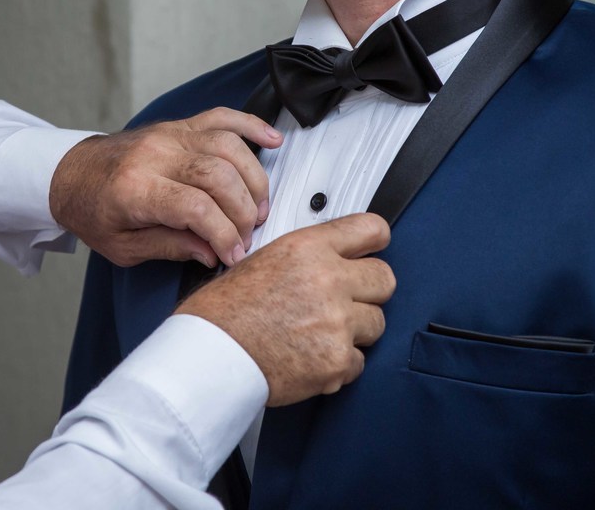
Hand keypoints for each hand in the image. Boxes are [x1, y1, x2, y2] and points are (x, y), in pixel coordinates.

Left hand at [49, 108, 282, 267]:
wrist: (70, 174)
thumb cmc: (93, 210)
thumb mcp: (123, 246)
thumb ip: (171, 247)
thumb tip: (212, 252)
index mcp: (137, 189)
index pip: (197, 209)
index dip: (223, 235)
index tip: (232, 254)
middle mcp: (156, 155)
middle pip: (219, 177)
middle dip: (243, 212)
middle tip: (246, 235)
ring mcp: (170, 134)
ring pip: (228, 146)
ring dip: (253, 179)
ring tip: (257, 207)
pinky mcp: (179, 125)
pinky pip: (222, 117)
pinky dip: (251, 126)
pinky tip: (272, 141)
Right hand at [175, 213, 395, 406]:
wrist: (209, 355)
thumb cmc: (224, 312)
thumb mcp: (263, 259)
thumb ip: (307, 256)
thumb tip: (334, 260)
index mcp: (308, 249)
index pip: (370, 229)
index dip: (376, 241)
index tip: (374, 250)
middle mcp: (328, 280)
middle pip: (385, 279)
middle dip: (370, 292)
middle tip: (347, 302)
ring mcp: (336, 322)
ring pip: (376, 323)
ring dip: (355, 331)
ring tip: (319, 334)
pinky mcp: (337, 360)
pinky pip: (359, 363)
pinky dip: (340, 365)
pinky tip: (312, 358)